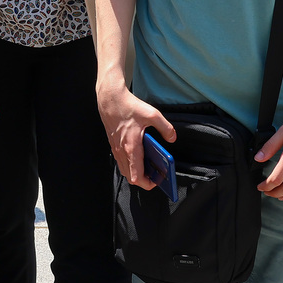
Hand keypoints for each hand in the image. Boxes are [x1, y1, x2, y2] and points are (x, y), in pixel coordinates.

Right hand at [96, 75, 171, 189]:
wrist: (110, 99)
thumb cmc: (128, 106)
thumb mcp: (152, 114)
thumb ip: (165, 128)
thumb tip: (172, 138)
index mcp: (132, 148)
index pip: (137, 176)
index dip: (148, 183)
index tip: (157, 180)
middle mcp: (122, 151)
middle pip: (130, 177)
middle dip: (143, 181)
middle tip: (154, 175)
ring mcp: (116, 149)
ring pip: (125, 170)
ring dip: (135, 173)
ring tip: (148, 167)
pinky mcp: (113, 144)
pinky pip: (121, 161)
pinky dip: (129, 164)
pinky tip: (138, 156)